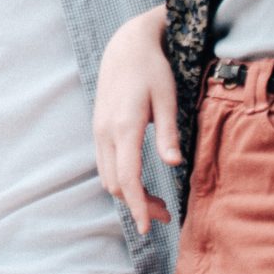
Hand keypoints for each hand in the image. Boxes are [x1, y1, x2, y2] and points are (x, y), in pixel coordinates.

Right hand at [91, 6, 175, 231]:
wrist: (125, 45)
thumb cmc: (152, 69)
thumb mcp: (167, 97)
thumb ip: (168, 132)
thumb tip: (175, 166)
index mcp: (124, 126)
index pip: (127, 178)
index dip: (138, 206)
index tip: (150, 227)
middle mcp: (105, 132)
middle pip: (115, 184)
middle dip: (138, 205)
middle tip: (166, 213)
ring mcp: (98, 130)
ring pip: (107, 176)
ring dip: (128, 194)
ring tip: (156, 202)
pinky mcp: (99, 128)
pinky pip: (105, 164)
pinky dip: (121, 180)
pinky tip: (140, 182)